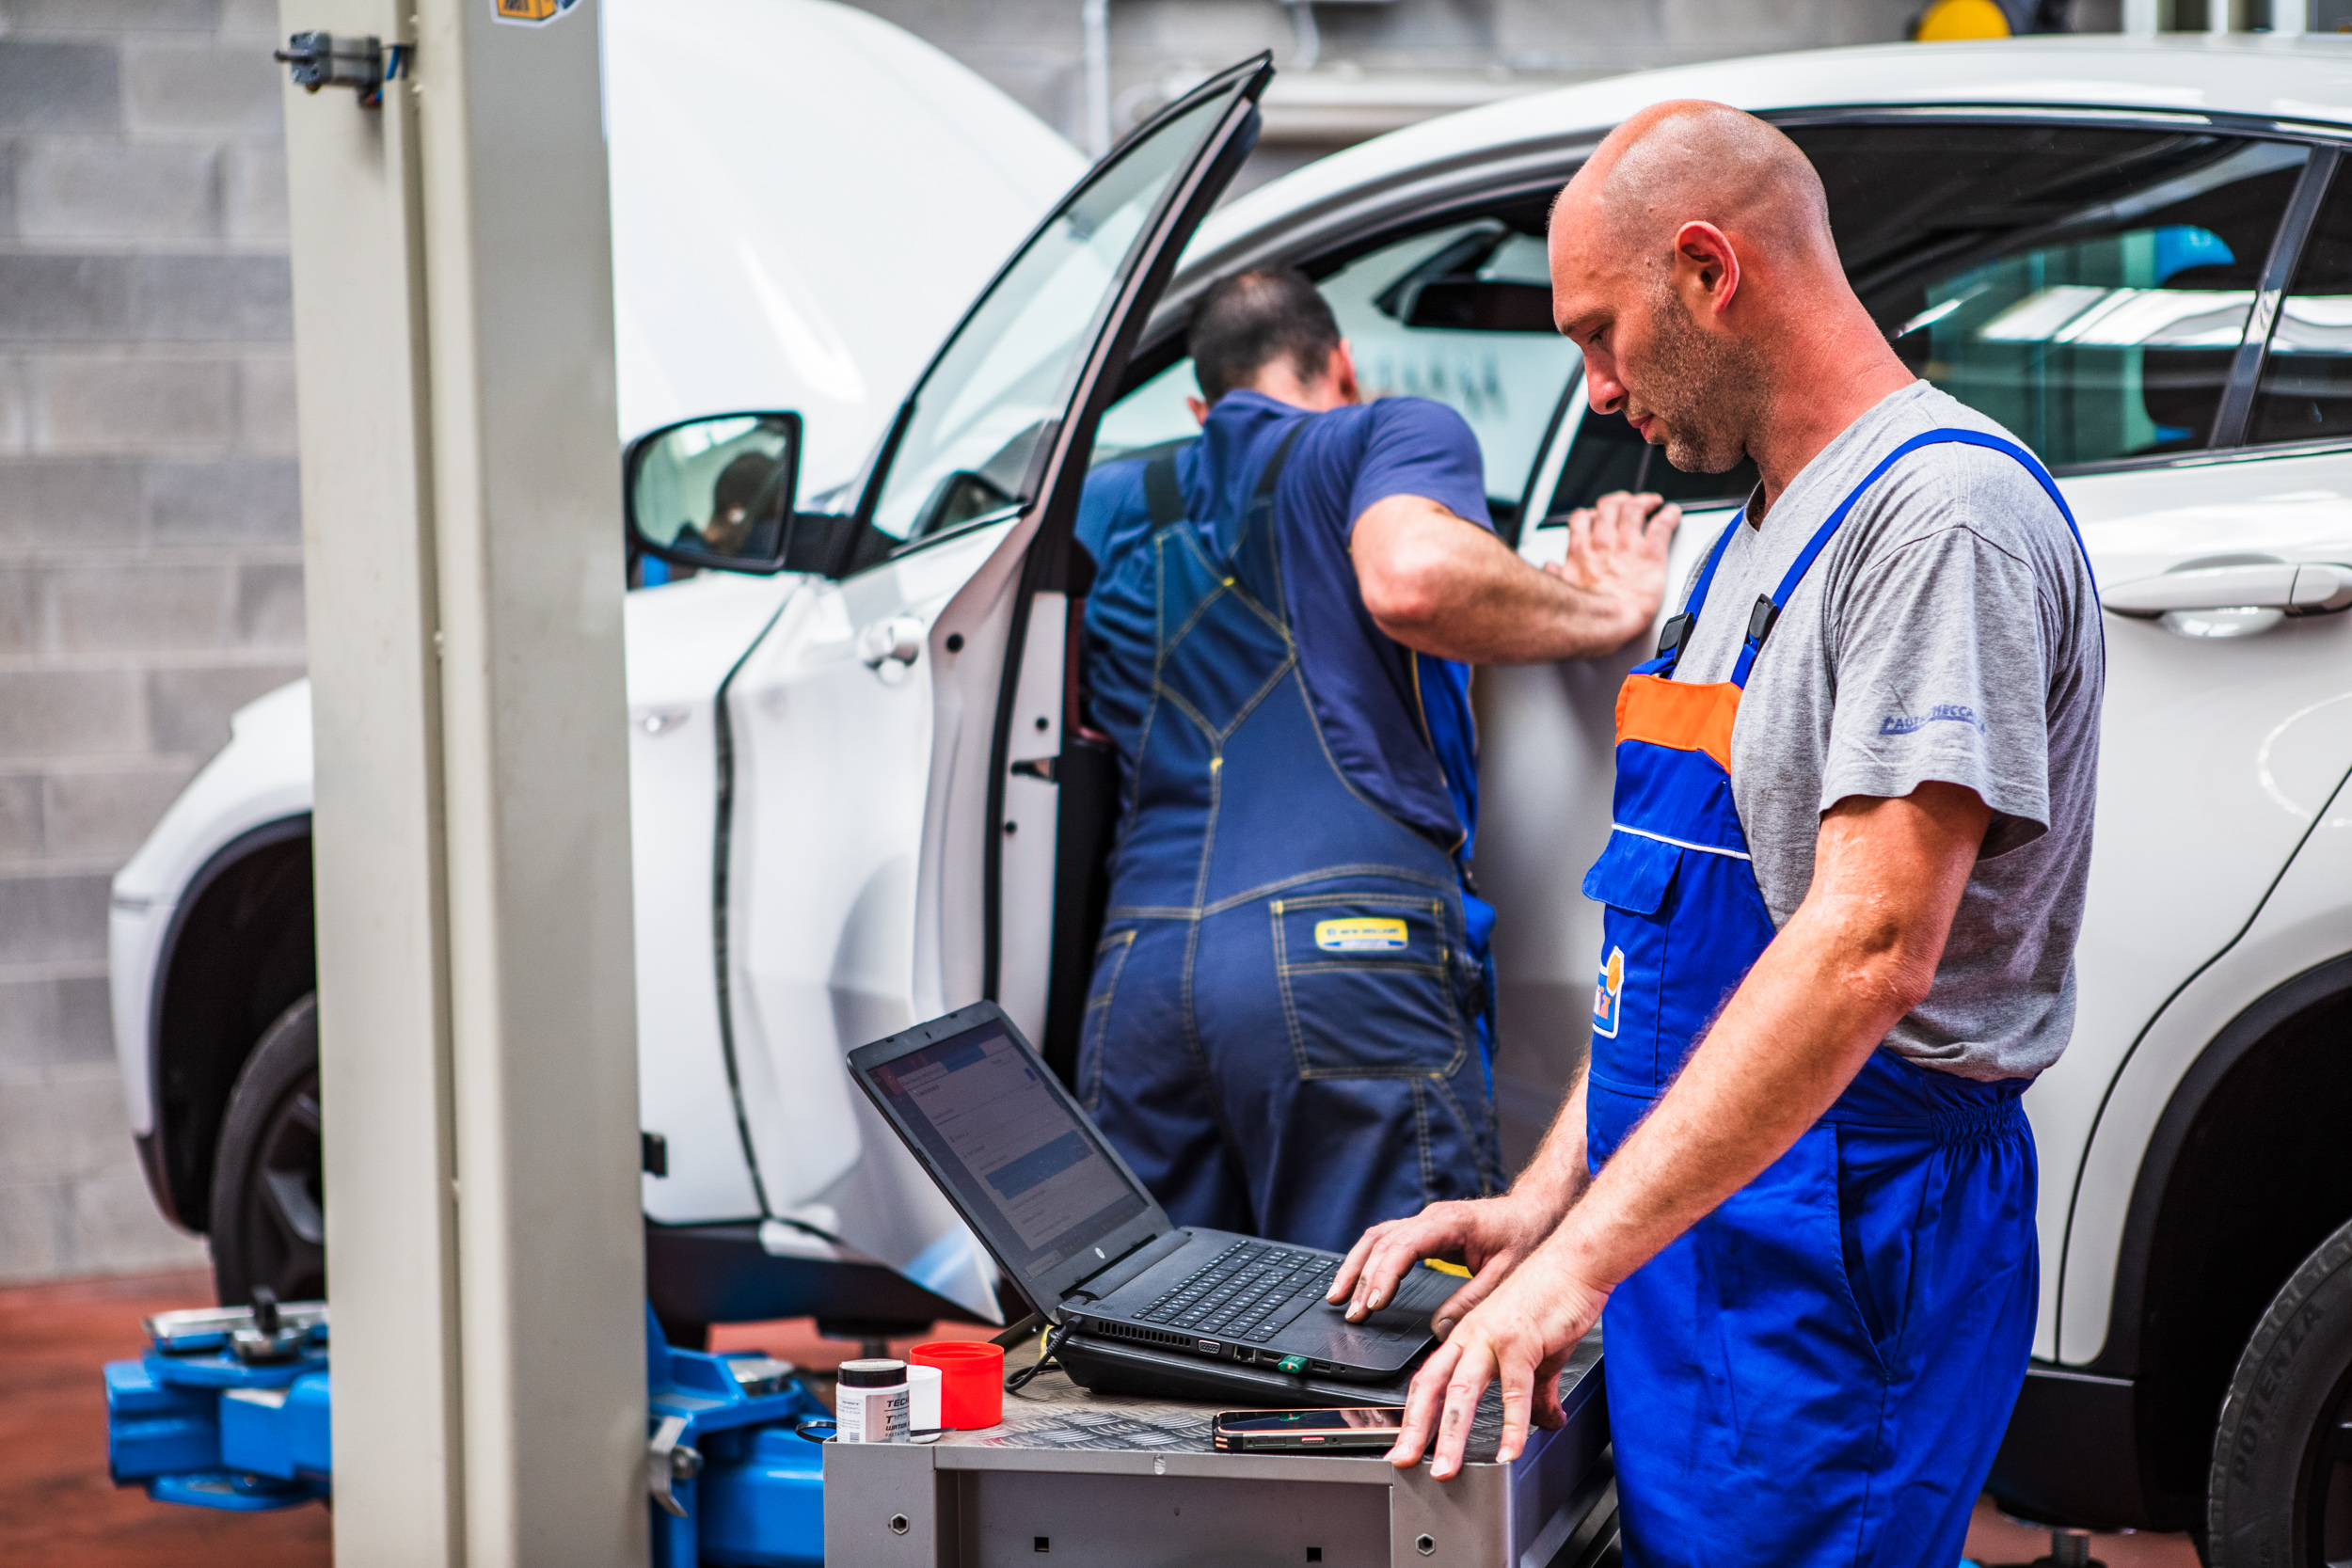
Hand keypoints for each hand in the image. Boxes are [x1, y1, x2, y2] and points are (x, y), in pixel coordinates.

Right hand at [1327, 1191, 1556, 1337]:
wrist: (1535, 1209)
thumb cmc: (1525, 1235)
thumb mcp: (1506, 1274)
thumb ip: (1472, 1301)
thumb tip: (1439, 1329)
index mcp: (1450, 1222)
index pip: (1404, 1246)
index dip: (1385, 1275)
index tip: (1373, 1304)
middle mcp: (1431, 1216)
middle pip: (1382, 1242)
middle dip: (1362, 1278)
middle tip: (1351, 1314)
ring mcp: (1425, 1219)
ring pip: (1377, 1238)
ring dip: (1356, 1267)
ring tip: (1338, 1297)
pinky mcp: (1425, 1228)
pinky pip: (1386, 1239)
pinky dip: (1368, 1260)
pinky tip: (1358, 1279)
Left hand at [1384, 1245, 1609, 1478]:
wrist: (1576, 1262)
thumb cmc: (1552, 1297)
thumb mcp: (1539, 1353)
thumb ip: (1536, 1392)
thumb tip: (1544, 1422)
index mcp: (1467, 1337)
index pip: (1429, 1379)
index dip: (1413, 1413)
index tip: (1405, 1443)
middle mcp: (1471, 1336)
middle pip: (1431, 1386)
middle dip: (1413, 1428)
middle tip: (1401, 1461)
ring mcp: (1493, 1338)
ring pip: (1461, 1392)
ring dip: (1450, 1436)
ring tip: (1445, 1469)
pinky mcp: (1522, 1342)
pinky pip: (1513, 1392)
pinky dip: (1511, 1427)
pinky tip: (1509, 1452)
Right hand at [1545, 490, 1679, 651]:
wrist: (1607, 623)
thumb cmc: (1586, 615)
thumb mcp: (1562, 590)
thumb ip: (1556, 573)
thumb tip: (1550, 567)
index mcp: (1581, 550)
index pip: (1583, 518)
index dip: (1592, 513)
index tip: (1600, 517)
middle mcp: (1603, 541)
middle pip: (1610, 506)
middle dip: (1619, 501)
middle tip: (1628, 504)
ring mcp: (1627, 544)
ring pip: (1634, 508)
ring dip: (1644, 501)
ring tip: (1652, 502)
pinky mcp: (1651, 552)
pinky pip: (1662, 524)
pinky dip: (1670, 515)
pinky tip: (1673, 513)